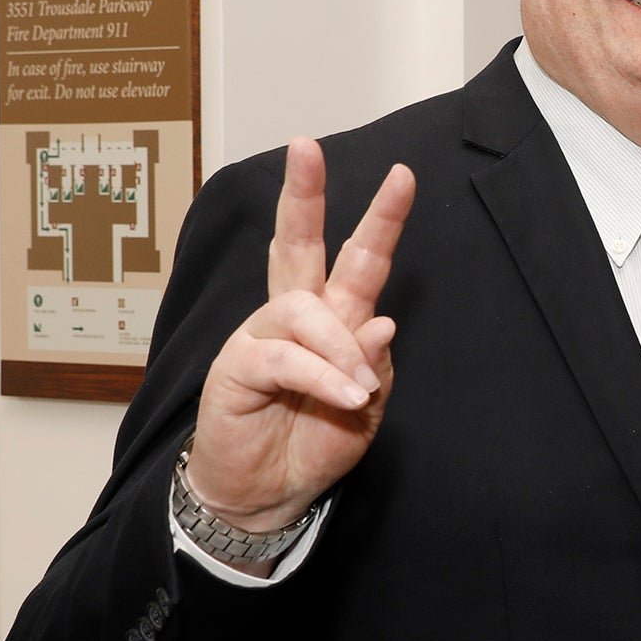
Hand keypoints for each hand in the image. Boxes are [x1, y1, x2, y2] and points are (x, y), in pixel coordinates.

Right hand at [185, 138, 413, 558]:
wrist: (271, 493)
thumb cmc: (318, 442)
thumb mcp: (367, 407)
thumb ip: (376, 365)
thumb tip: (382, 321)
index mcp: (334, 317)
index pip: (356, 258)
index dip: (379, 219)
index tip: (403, 175)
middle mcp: (296, 316)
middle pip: (298, 243)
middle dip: (304, 194)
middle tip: (308, 147)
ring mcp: (261, 336)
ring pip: (303, 306)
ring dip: (341, 347)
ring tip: (359, 390)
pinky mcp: (236, 366)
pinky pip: (284, 356)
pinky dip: (322, 377)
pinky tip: (346, 398)